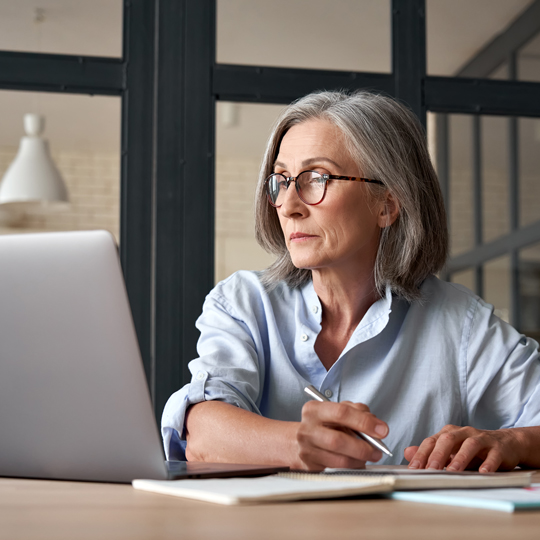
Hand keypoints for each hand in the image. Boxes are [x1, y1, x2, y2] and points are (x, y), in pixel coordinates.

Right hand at [295, 400, 388, 470]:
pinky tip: (358, 461)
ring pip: (339, 459)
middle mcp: (307, 429)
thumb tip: (376, 425)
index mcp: (314, 410)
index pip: (342, 413)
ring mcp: (307, 449)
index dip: (364, 422)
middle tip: (378, 450)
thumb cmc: (323, 424)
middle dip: (363, 446)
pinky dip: (352, 466)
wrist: (298, 440)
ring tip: (370, 456)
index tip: (382, 430)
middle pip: (338, 440)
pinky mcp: (310, 466)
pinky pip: (337, 469)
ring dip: (360, 459)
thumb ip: (357, 412)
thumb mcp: (337, 410)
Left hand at [404, 425, 521, 472]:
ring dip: (460, 458)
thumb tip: (407, 453)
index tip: (413, 469)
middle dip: (437, 455)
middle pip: (448, 440)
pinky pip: (493, 455)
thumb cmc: (474, 450)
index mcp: (449, 433)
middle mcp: (463, 432)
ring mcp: (482, 439)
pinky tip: (483, 472)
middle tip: (430, 470)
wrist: (506, 444)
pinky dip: (488, 463)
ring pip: (470, 445)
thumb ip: (430, 453)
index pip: (431, 441)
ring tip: (452, 471)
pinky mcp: (498, 448)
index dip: (422, 454)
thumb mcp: (451, 451)